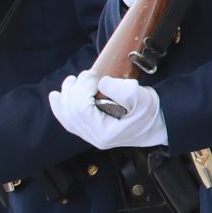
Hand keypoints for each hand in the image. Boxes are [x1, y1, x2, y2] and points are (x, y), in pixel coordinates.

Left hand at [48, 72, 167, 149]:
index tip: (93, 76)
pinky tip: (55, 95)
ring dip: (65, 95)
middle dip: (74, 89)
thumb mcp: (142, 98)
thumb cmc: (151, 112)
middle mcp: (93, 137)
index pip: (81, 110)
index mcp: (105, 132)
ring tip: (71, 80)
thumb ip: (123, 91)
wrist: (156, 123)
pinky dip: (59, 106)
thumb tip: (101, 83)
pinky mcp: (88, 129)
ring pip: (66, 115)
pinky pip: (67, 120)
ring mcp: (89, 135)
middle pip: (71, 111)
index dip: (82, 89)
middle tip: (86, 75)